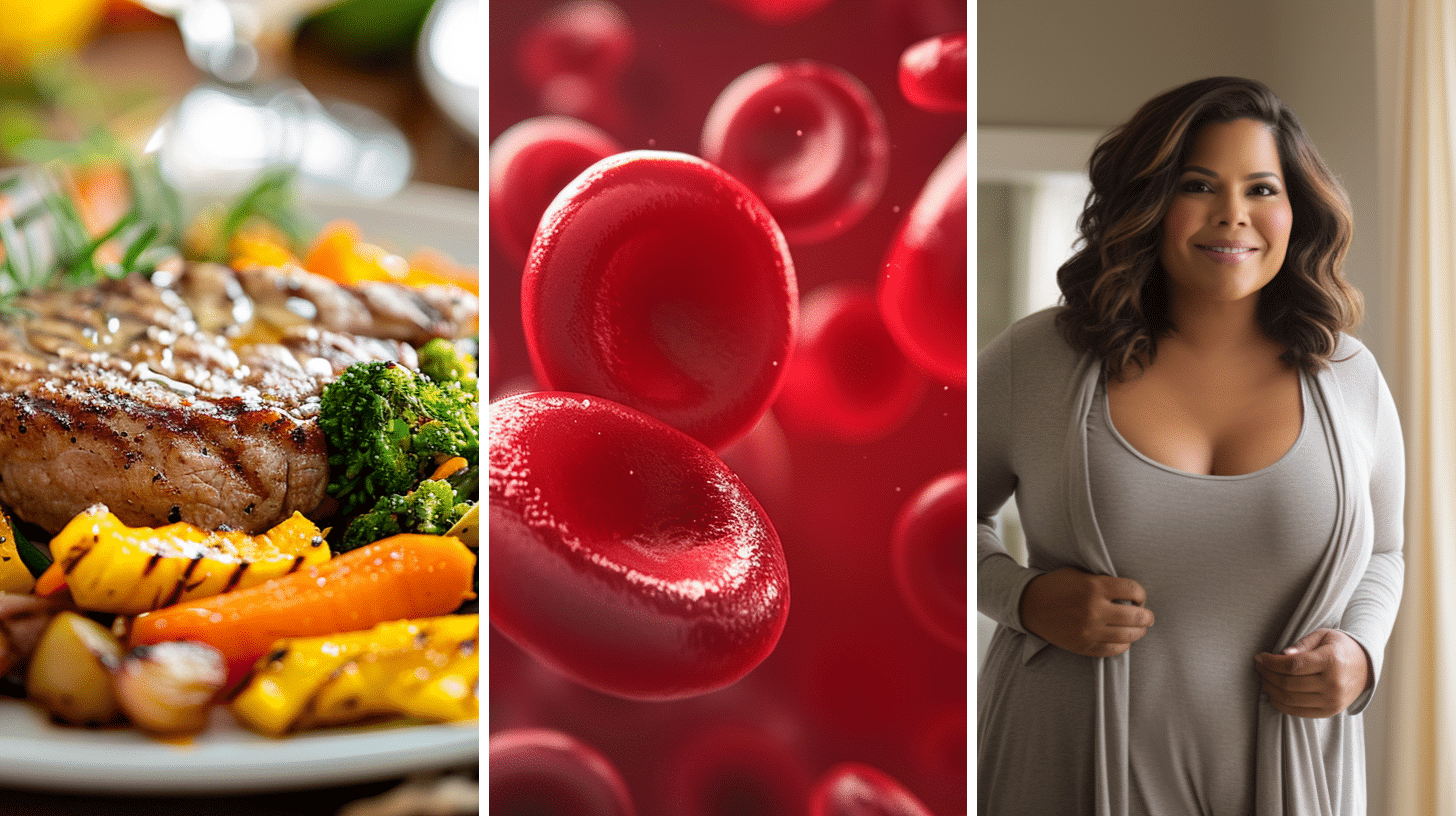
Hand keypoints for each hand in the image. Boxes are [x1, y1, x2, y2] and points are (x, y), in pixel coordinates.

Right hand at [1018, 566, 1152, 657]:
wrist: (1029, 605)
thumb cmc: (1056, 585)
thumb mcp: (1079, 574)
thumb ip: (1103, 581)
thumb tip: (1130, 593)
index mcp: (1094, 587)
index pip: (1133, 590)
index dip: (1141, 594)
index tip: (1140, 597)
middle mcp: (1094, 610)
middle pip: (1136, 616)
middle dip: (1147, 616)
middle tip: (1147, 615)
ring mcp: (1089, 630)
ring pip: (1128, 635)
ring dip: (1138, 631)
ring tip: (1138, 628)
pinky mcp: (1083, 646)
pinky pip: (1113, 650)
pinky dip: (1123, 645)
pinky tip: (1123, 639)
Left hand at [1254, 629, 1370, 717]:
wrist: (1366, 666)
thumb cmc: (1340, 647)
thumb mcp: (1323, 636)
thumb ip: (1302, 645)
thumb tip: (1282, 655)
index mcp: (1331, 661)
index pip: (1293, 665)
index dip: (1271, 663)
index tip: (1260, 657)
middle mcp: (1333, 684)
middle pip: (1289, 683)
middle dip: (1267, 675)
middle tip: (1259, 667)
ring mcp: (1332, 701)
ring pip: (1290, 699)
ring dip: (1270, 690)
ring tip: (1263, 679)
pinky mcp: (1330, 711)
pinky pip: (1299, 712)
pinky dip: (1281, 705)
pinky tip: (1272, 695)